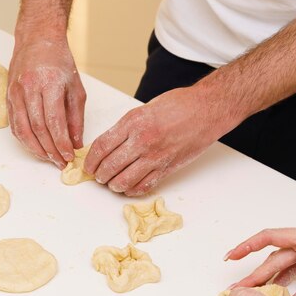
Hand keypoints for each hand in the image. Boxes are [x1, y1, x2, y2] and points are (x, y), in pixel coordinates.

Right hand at [7, 39, 85, 167]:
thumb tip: (75, 143)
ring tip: (49, 159)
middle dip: (50, 150)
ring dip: (36, 149)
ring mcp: (15, 92)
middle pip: (37, 129)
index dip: (61, 143)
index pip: (54, 122)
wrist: (37, 39)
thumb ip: (76, 118)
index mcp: (48, 83)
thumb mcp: (76, 89)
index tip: (69, 156)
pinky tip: (35, 147)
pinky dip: (24, 140)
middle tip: (60, 162)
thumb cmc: (59, 62)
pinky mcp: (8, 97)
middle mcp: (29, 88)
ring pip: (22, 129)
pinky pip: (14, 124)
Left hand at [84, 86, 228, 195]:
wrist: (207, 110)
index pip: (101, 147)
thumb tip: (109, 146)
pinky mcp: (167, 167)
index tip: (88, 165)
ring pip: (123, 181)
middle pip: (109, 166)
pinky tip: (129, 187)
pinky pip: (143, 186)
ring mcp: (155, 156)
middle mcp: (141, 140)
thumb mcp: (144, 109)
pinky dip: (132, 190)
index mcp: (132, 122)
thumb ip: (126, 127)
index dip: (90, 160)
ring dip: (114, 185)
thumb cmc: (179, 105)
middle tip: (99, 176)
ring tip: (113, 182)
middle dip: (100, 175)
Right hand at [226, 226, 295, 295]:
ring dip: (266, 279)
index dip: (247, 246)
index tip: (231, 256)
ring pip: (280, 266)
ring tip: (250, 294)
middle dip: (254, 274)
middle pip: (272, 258)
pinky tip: (272, 292)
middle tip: (237, 289)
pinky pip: (292, 272)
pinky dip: (282, 282)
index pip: (269, 238)